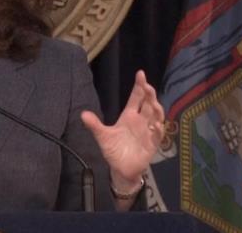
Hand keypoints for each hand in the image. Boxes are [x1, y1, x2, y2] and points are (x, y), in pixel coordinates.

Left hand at [81, 70, 163, 187]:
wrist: (120, 169)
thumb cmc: (113, 149)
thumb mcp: (102, 136)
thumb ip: (94, 125)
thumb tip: (83, 114)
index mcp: (129, 116)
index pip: (136, 98)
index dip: (139, 86)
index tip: (140, 74)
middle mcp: (141, 121)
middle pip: (148, 104)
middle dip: (149, 94)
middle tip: (147, 86)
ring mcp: (148, 132)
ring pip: (156, 116)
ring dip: (156, 109)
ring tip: (152, 102)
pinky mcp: (152, 144)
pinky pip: (157, 135)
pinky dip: (158, 130)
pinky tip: (156, 125)